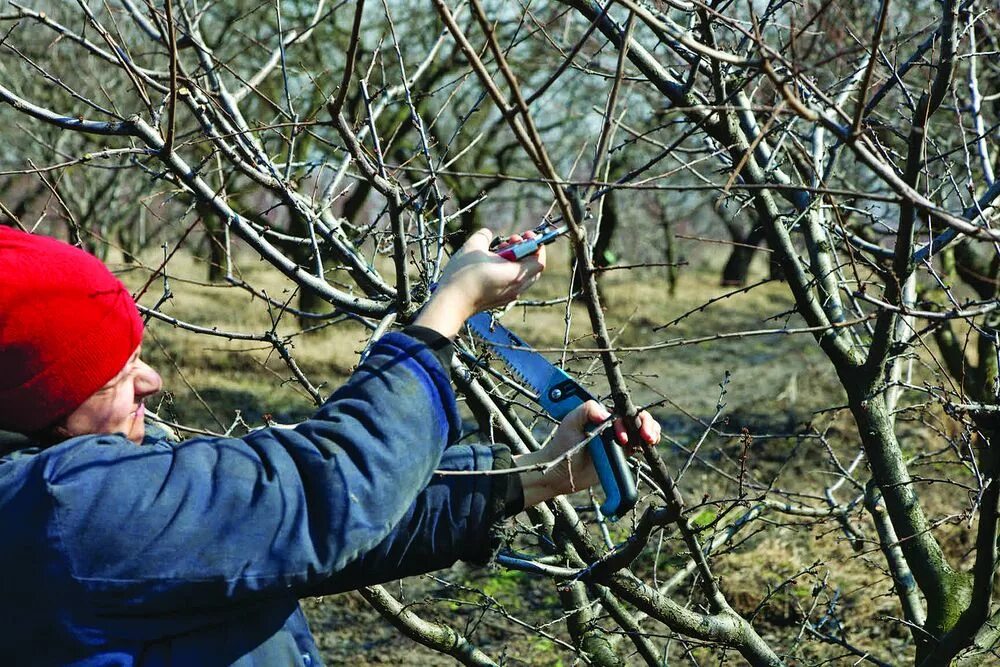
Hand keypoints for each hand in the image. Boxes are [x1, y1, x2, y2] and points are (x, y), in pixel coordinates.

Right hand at [414, 227, 545, 337]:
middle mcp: (516, 288)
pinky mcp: (498, 301)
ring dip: (515, 261)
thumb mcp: (473, 246)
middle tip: (512, 240)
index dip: (536, 245)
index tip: (525, 235)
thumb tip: (487, 233)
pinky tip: (490, 264)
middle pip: (532, 268)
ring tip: (498, 251)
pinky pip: (511, 284)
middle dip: (525, 251)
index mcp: (515, 275)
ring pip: (521, 276)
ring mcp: (508, 296)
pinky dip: (507, 271)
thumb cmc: (462, 276)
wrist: (450, 304)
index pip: (539, 260)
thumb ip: (484, 235)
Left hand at [517, 401, 660, 507]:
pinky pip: (642, 445)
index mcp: (602, 414)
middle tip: (646, 437)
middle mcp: (613, 424)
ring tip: (649, 440)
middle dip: (646, 424)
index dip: (630, 418)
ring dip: (651, 431)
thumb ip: (586, 410)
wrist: (562, 472)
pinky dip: (650, 443)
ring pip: (643, 429)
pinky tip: (649, 446)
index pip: (624, 410)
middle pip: (637, 417)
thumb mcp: (570, 422)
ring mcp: (619, 439)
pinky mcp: (624, 453)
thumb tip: (605, 414)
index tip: (622, 435)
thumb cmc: (563, 445)